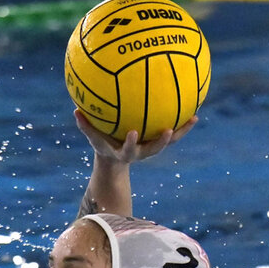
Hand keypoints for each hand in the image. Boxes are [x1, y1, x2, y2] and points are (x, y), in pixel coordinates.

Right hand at [74, 109, 197, 163]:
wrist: (116, 159)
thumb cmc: (103, 144)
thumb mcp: (93, 137)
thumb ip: (85, 126)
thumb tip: (75, 110)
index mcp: (126, 152)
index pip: (128, 149)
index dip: (131, 143)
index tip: (133, 132)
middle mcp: (142, 152)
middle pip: (154, 149)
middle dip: (161, 142)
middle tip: (169, 131)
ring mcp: (152, 147)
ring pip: (169, 142)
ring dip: (182, 131)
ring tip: (194, 117)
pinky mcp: (158, 141)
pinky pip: (174, 131)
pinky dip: (183, 123)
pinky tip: (193, 108)